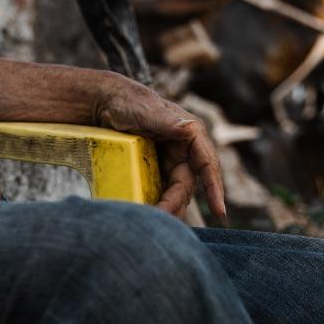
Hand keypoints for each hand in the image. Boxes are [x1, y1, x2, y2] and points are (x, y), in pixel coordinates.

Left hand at [95, 81, 226, 219]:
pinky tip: (144, 215)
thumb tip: (188, 128)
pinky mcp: (155, 171)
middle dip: (175, 204)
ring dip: (166, 208)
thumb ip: (167, 121)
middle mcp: (184, 151)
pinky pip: (160, 192)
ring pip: (174, 193)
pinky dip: (155, 204)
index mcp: (190, 134)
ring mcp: (170, 162)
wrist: (104, 103)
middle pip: (186, 185)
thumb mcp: (147, 110)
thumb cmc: (129, 101)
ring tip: (152, 222)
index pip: (207, 163)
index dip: (214, 187)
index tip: (219, 211)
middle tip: (159, 220)